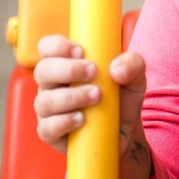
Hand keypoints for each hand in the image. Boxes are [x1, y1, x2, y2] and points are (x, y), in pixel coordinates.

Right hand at [33, 35, 146, 155]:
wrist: (125, 132)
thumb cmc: (122, 98)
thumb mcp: (135, 78)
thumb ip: (132, 64)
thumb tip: (117, 69)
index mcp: (66, 64)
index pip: (48, 47)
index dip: (57, 45)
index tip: (80, 51)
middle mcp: (52, 85)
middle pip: (42, 70)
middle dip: (68, 69)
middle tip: (93, 72)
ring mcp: (49, 110)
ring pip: (44, 100)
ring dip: (71, 97)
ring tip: (97, 97)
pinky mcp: (51, 133)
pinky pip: (46, 127)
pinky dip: (64, 121)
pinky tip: (82, 119)